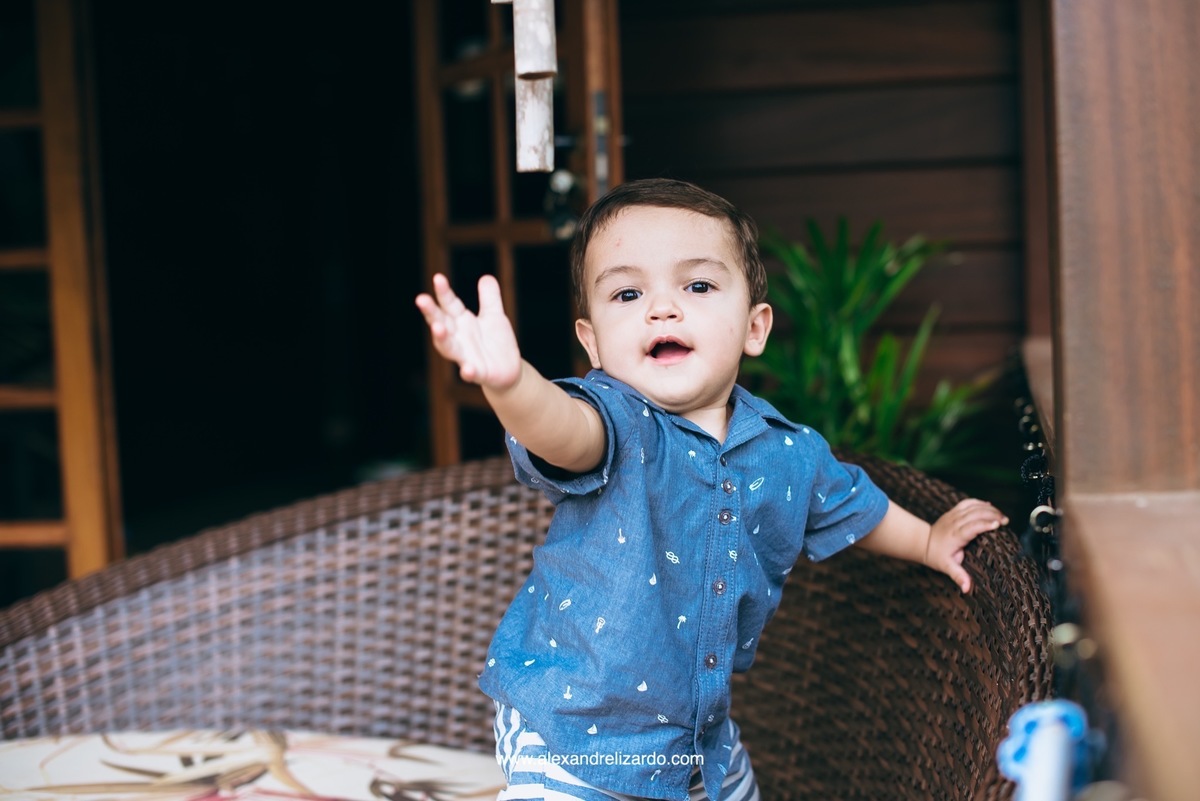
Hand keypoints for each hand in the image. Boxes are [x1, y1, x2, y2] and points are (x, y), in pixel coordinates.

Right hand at [415, 273, 521, 390]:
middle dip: (431, 312)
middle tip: (421, 299)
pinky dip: (467, 372)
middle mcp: (458, 338)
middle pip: (441, 323)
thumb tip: (486, 277)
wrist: (508, 369)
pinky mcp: (477, 373)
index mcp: (461, 321)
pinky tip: (468, 369)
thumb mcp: (494, 316)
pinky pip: (470, 373)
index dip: (443, 292)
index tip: (438, 277)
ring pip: (448, 348)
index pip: (449, 304)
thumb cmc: (496, 341)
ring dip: (442, 338)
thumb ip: (489, 298)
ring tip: (438, 328)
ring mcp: (465, 356)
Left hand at [926, 498, 1007, 593]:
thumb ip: (958, 576)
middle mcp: (954, 523)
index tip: (998, 525)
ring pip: (972, 507)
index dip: (984, 524)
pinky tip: (989, 506)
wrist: (922, 543)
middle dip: (991, 515)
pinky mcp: (953, 512)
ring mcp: (953, 515)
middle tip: (1006, 521)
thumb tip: (967, 589)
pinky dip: (979, 503)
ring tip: (1002, 515)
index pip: (971, 527)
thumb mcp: (947, 567)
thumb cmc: (937, 556)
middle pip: (975, 514)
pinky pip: (967, 503)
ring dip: (988, 509)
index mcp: (955, 536)